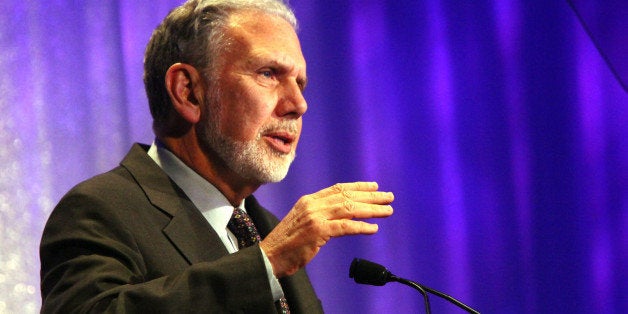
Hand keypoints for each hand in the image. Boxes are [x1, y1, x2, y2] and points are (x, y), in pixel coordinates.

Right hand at [260, 182, 393, 277]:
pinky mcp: (317, 231)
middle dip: (371, 196)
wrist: (270, 255)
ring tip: (387, 211)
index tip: (374, 186)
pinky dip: (361, 227)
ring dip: (371, 210)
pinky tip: (373, 228)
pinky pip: (345, 226)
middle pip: (347, 196)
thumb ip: (319, 214)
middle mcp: (312, 204)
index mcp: (309, 200)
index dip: (358, 186)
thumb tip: (341, 214)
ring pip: (349, 209)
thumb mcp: (303, 221)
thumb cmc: (287, 243)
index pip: (338, 188)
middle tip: (389, 197)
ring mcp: (315, 217)